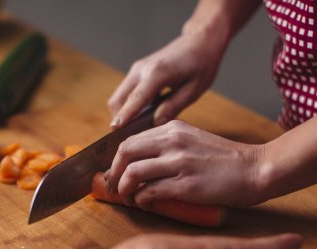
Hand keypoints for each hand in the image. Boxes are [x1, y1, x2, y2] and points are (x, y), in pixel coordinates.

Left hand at [105, 120, 264, 207]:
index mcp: (173, 129)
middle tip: (115, 188)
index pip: (130, 140)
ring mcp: (179, 162)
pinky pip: (150, 192)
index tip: (115, 174)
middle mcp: (173, 141)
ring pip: (133, 173)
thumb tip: (142, 163)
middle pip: (125, 153)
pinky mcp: (186, 184)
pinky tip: (147, 204)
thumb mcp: (194, 141)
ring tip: (129, 199)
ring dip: (125, 190)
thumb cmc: (226, 161)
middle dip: (114, 174)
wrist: (255, 169)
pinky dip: (142, 200)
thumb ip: (170, 146)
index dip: (116, 160)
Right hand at [108, 29, 226, 128]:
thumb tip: (155, 124)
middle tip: (129, 140)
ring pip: (119, 97)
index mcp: (157, 73)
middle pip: (117, 100)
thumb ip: (173, 107)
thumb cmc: (201, 64)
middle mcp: (141, 69)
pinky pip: (126, 93)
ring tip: (136, 132)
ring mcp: (137, 69)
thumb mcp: (193, 90)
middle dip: (119, 120)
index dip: (124, 117)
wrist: (199, 41)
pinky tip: (142, 118)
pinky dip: (128, 106)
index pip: (135, 100)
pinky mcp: (138, 71)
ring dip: (123, 114)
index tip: (114, 131)